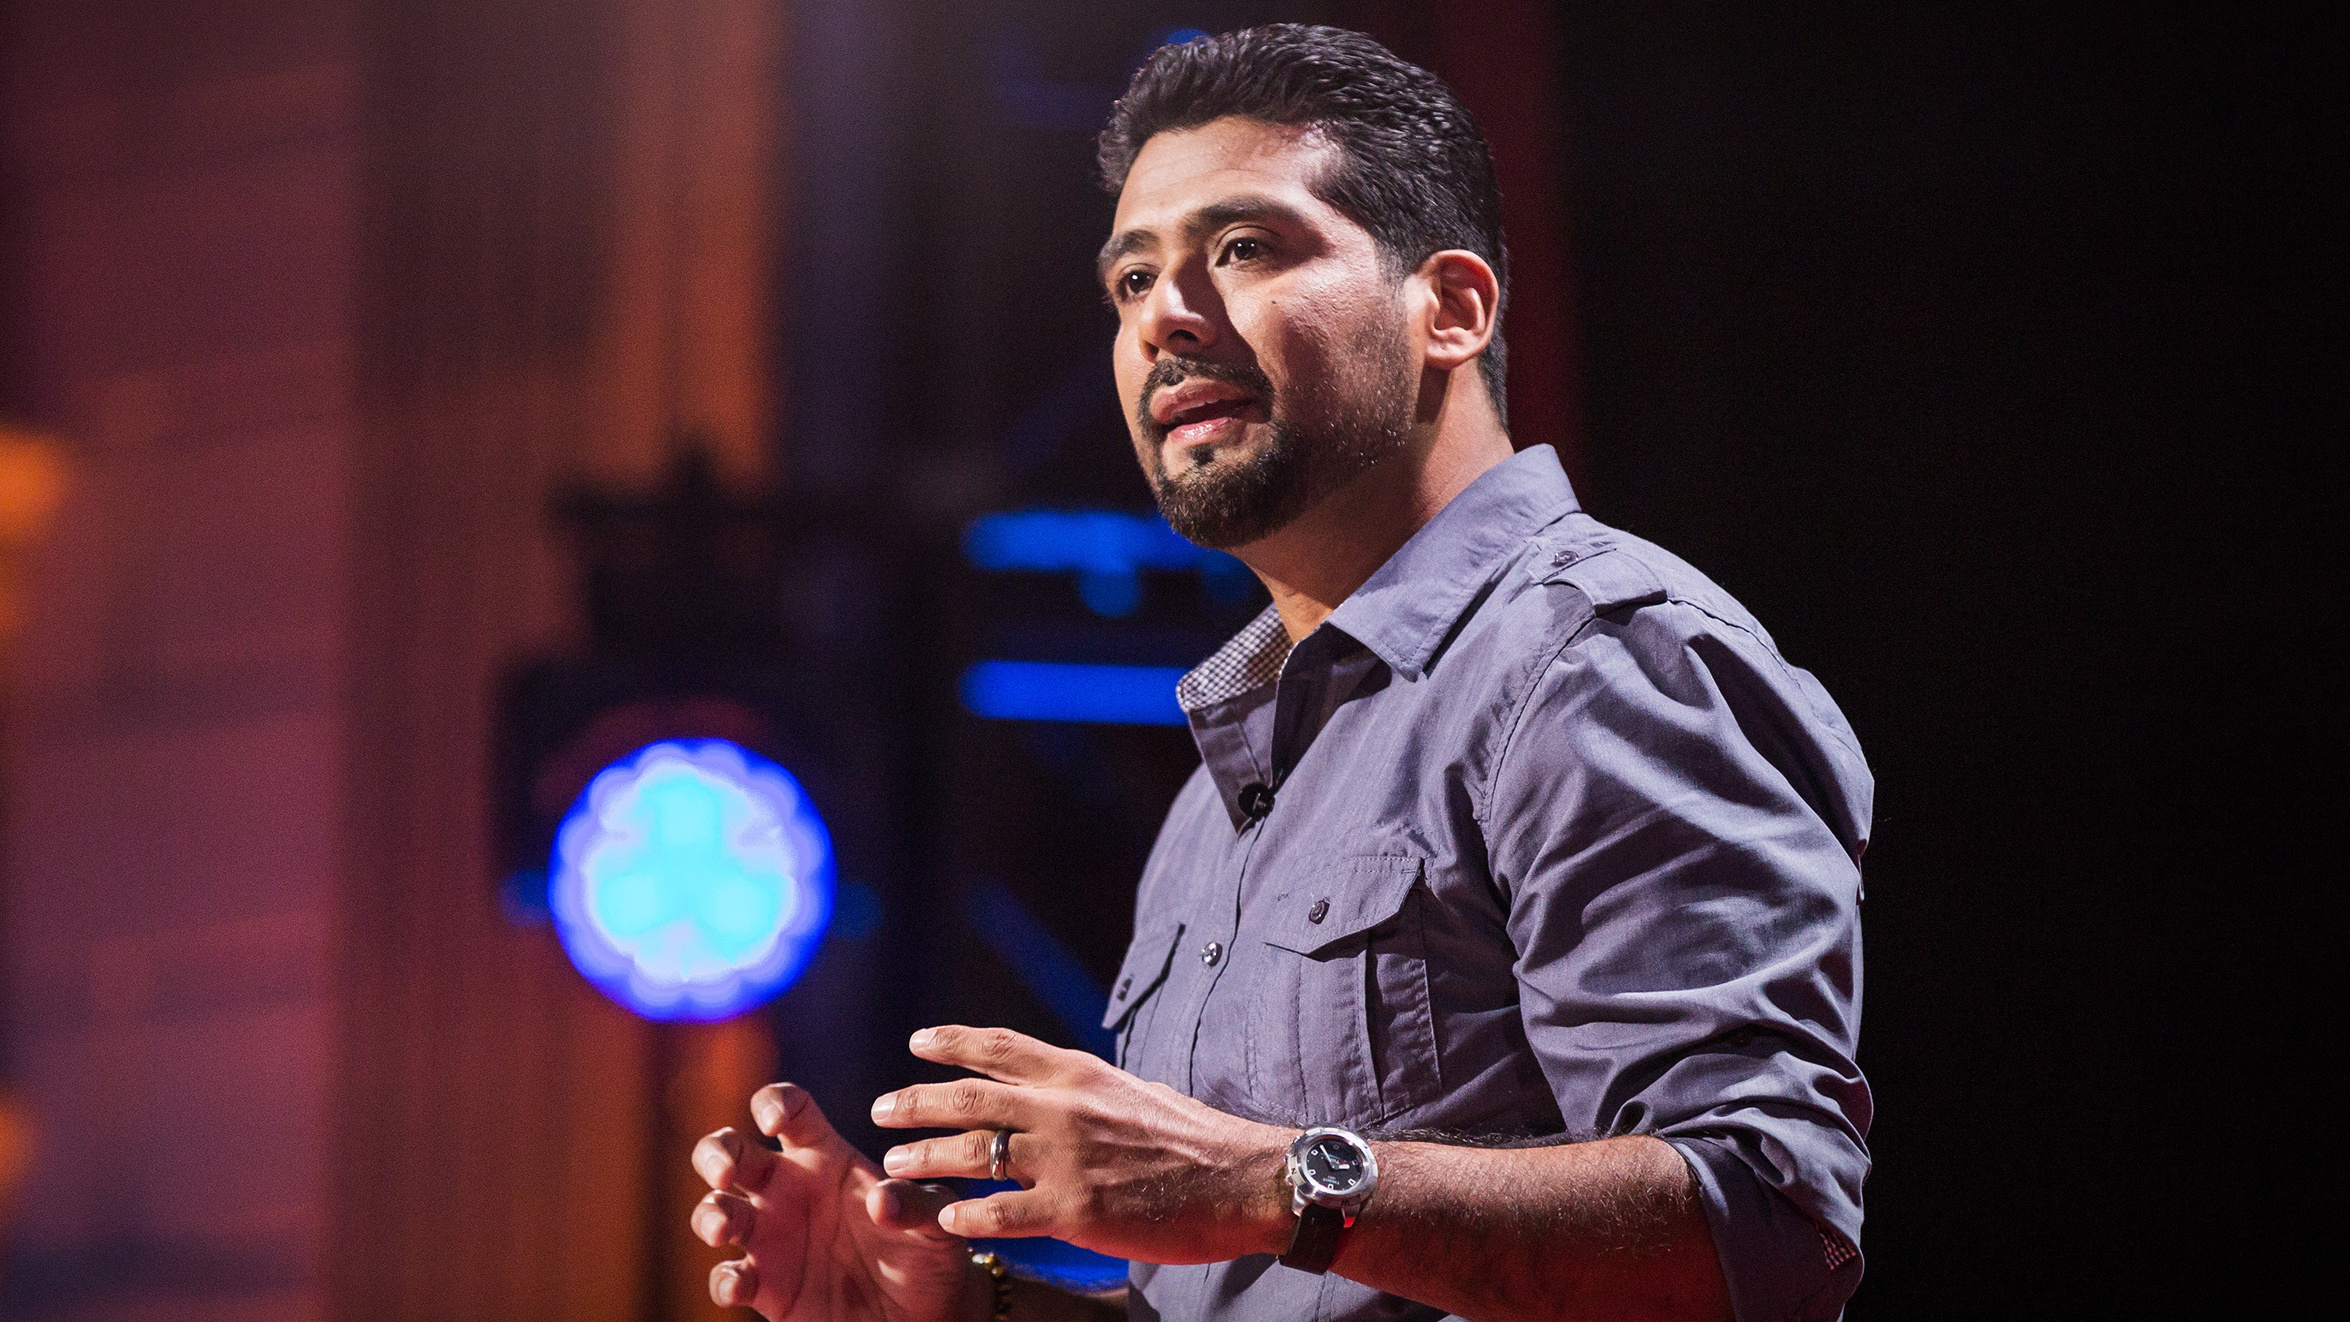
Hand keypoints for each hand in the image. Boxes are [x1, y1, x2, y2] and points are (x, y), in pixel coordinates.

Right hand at [691, 1082, 977, 1320]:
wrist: (925, 1316)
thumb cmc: (928, 1254)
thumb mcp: (935, 1222)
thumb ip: (915, 1204)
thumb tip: (881, 1202)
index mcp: (826, 1156)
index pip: (789, 1108)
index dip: (772, 1102)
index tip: (773, 1122)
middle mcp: (788, 1189)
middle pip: (730, 1150)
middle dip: (715, 1152)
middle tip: (726, 1173)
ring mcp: (771, 1237)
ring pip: (714, 1210)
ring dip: (709, 1215)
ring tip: (724, 1229)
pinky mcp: (764, 1287)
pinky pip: (725, 1277)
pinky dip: (723, 1280)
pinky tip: (739, 1285)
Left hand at [872, 1026, 1293, 1264]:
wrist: (1244, 1178)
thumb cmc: (1196, 1140)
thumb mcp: (1135, 1093)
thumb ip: (1089, 1092)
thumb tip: (1062, 1090)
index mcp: (1080, 1074)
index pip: (1001, 1048)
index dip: (954, 1043)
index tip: (917, 1043)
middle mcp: (1064, 1107)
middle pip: (970, 1098)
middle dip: (916, 1102)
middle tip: (881, 1110)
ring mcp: (1067, 1158)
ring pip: (974, 1153)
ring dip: (925, 1158)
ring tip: (893, 1166)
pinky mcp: (1076, 1210)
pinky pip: (1002, 1213)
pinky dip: (967, 1216)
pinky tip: (946, 1220)